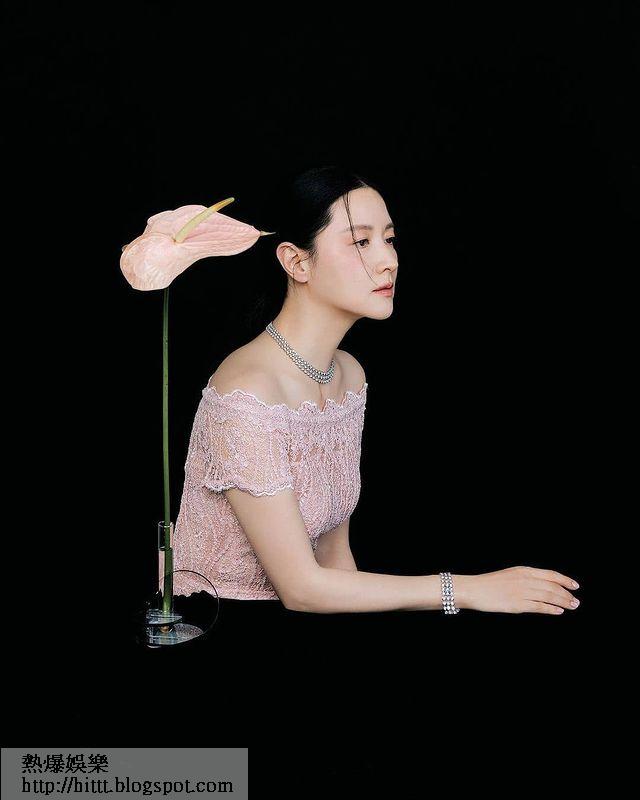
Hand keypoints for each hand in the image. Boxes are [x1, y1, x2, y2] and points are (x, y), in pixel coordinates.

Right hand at [455, 566, 580, 613]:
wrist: (474, 589)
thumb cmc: (490, 583)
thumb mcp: (511, 574)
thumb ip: (526, 578)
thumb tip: (543, 585)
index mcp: (524, 570)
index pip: (551, 574)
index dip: (565, 580)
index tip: (575, 586)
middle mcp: (525, 579)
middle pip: (552, 586)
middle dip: (566, 594)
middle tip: (575, 601)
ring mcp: (522, 592)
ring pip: (549, 596)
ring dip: (563, 602)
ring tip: (571, 606)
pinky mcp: (518, 604)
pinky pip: (539, 606)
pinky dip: (551, 609)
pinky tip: (558, 611)